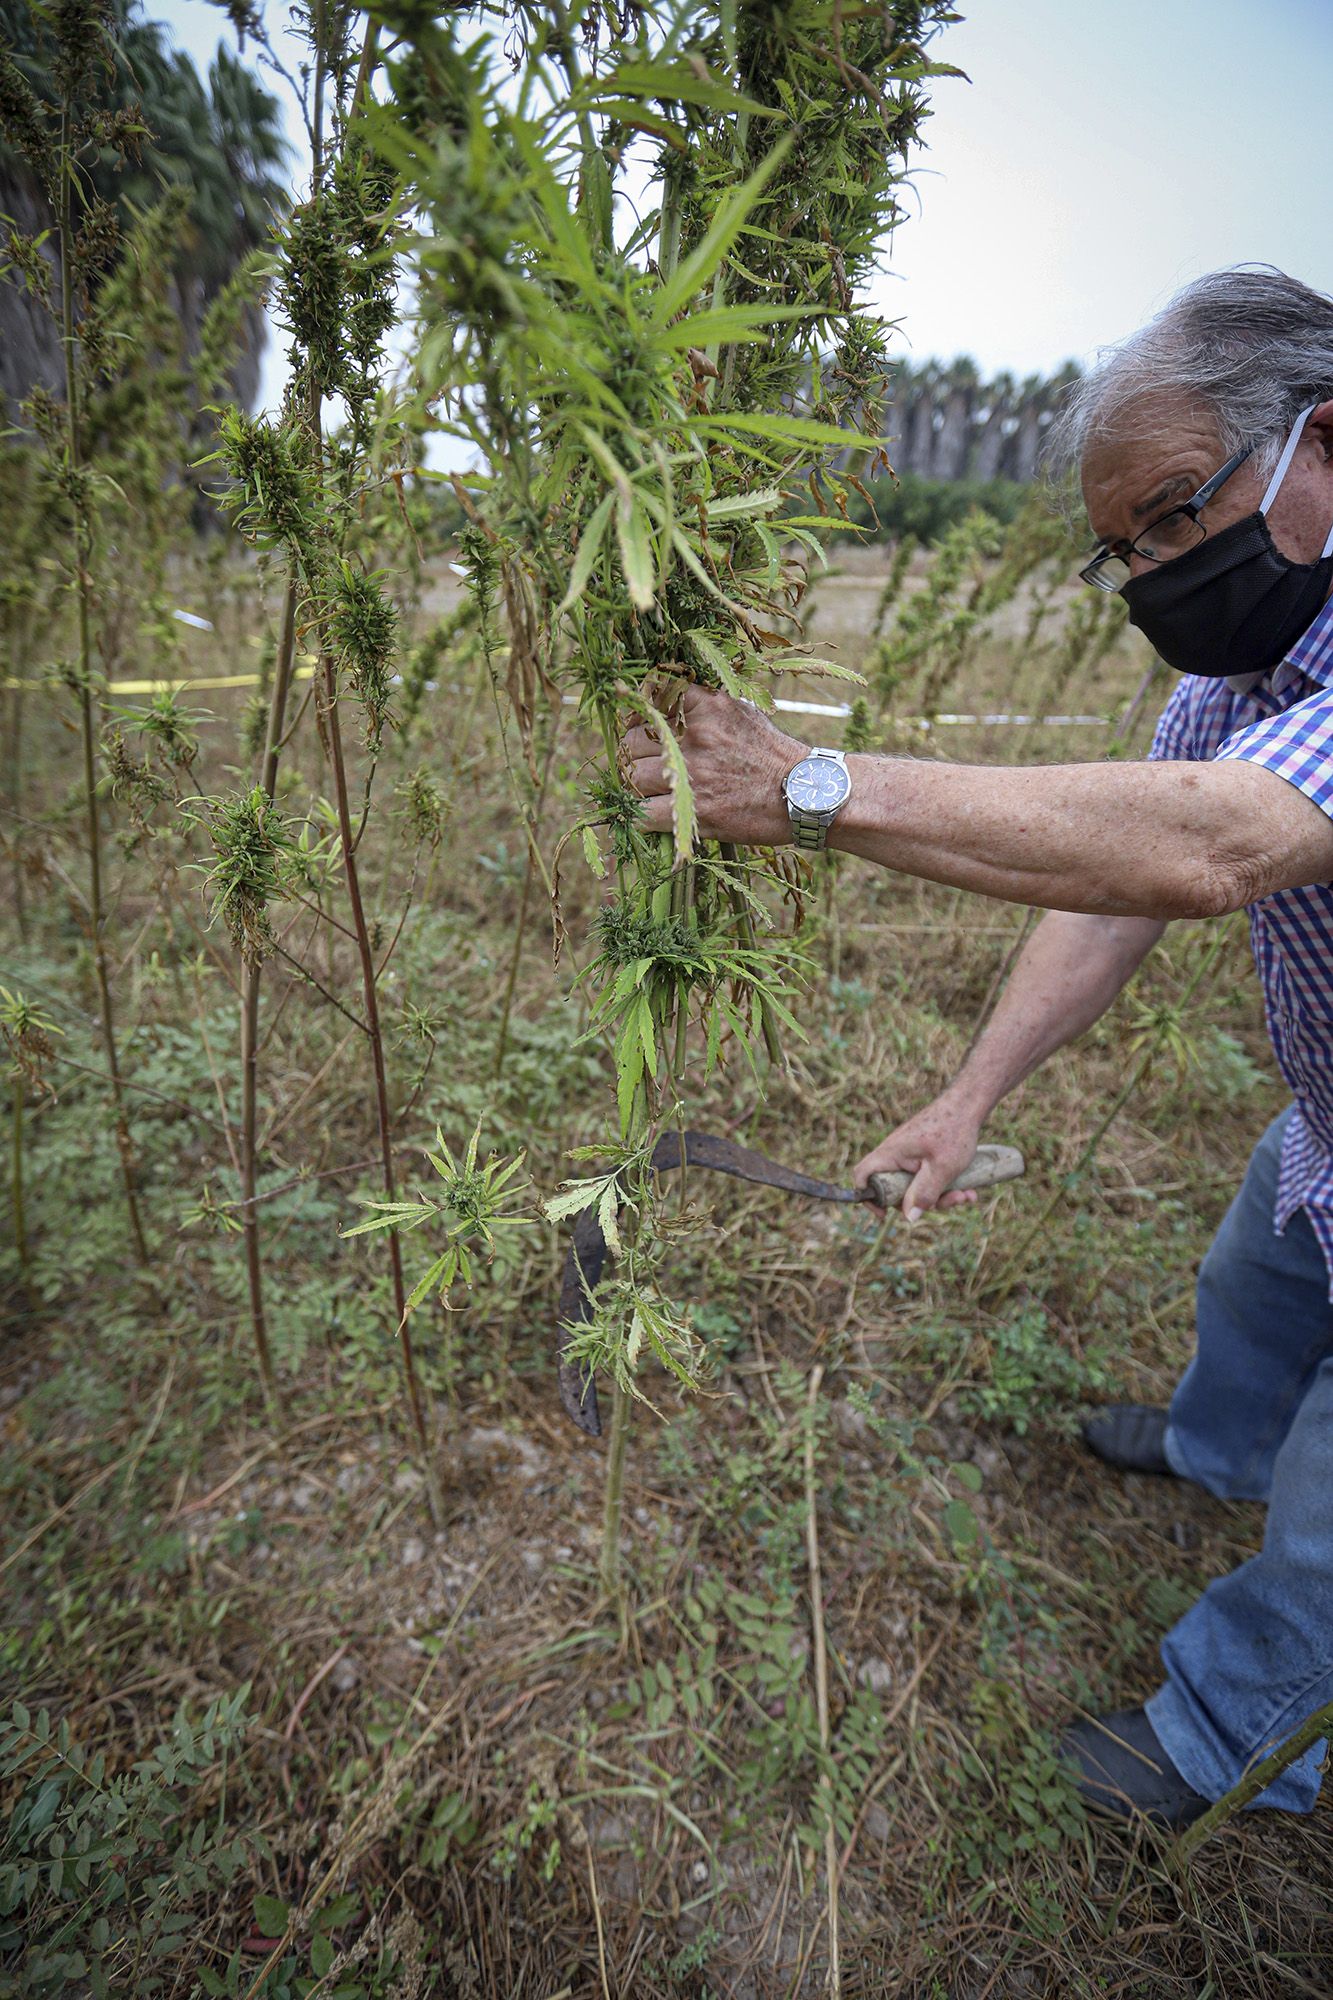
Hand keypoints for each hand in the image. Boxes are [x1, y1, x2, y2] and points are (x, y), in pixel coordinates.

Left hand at [621, 683, 807, 844]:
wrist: (804, 793)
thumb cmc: (772, 754)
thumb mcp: (742, 712)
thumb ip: (704, 705)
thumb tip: (665, 700)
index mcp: (707, 706)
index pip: (650, 697)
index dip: (635, 713)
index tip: (635, 724)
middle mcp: (696, 735)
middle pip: (634, 741)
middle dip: (635, 754)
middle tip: (643, 765)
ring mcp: (694, 773)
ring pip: (633, 778)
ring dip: (636, 787)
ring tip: (650, 791)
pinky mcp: (695, 809)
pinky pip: (644, 814)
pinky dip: (640, 817)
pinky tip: (648, 816)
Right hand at [852, 1091, 983, 1222]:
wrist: (968, 1104)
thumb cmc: (954, 1131)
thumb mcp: (941, 1168)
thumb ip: (925, 1193)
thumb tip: (909, 1217)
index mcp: (892, 1153)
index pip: (863, 1175)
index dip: (868, 1197)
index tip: (885, 1213)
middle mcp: (896, 1154)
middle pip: (896, 1188)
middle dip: (921, 1202)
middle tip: (946, 1202)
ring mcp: (910, 1154)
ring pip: (916, 1186)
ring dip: (941, 1196)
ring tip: (966, 1196)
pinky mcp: (923, 1155)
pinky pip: (928, 1177)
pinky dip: (945, 1186)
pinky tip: (968, 1189)